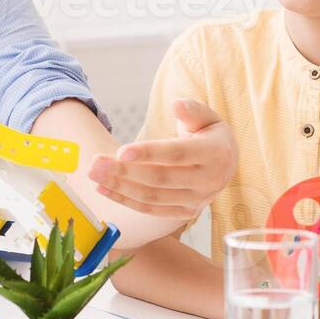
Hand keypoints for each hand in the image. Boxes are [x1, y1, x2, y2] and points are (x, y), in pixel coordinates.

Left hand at [88, 100, 235, 218]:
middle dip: (124, 171)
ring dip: (119, 186)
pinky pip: (151, 209)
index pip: (177, 154)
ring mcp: (197, 201)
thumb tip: (176, 105)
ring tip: (94, 174)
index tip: (120, 151)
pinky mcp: (186, 213)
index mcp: (216, 154)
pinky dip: (126, 200)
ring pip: (152, 197)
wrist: (226, 163)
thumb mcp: (207, 117)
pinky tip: (104, 188)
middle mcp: (209, 181)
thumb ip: (192, 110)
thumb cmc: (209, 134)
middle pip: (160, 178)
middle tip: (95, 163)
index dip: (148, 153)